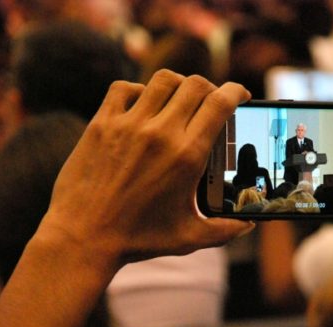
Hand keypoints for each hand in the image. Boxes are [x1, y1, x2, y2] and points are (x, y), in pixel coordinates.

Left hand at [40, 70, 254, 266]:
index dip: (236, 91)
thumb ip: (224, 230)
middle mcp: (161, 134)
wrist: (83, 238)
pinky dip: (139, 90)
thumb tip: (248, 225)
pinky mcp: (102, 124)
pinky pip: (124, 88)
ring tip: (180, 99)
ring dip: (178, 85)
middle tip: (212, 100)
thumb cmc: (138, 239)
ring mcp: (129, 125)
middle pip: (195, 85)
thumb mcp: (189, 237)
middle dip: (211, 88)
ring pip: (163, 81)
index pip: (220, 103)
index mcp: (188, 156)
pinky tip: (143, 105)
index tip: (241, 94)